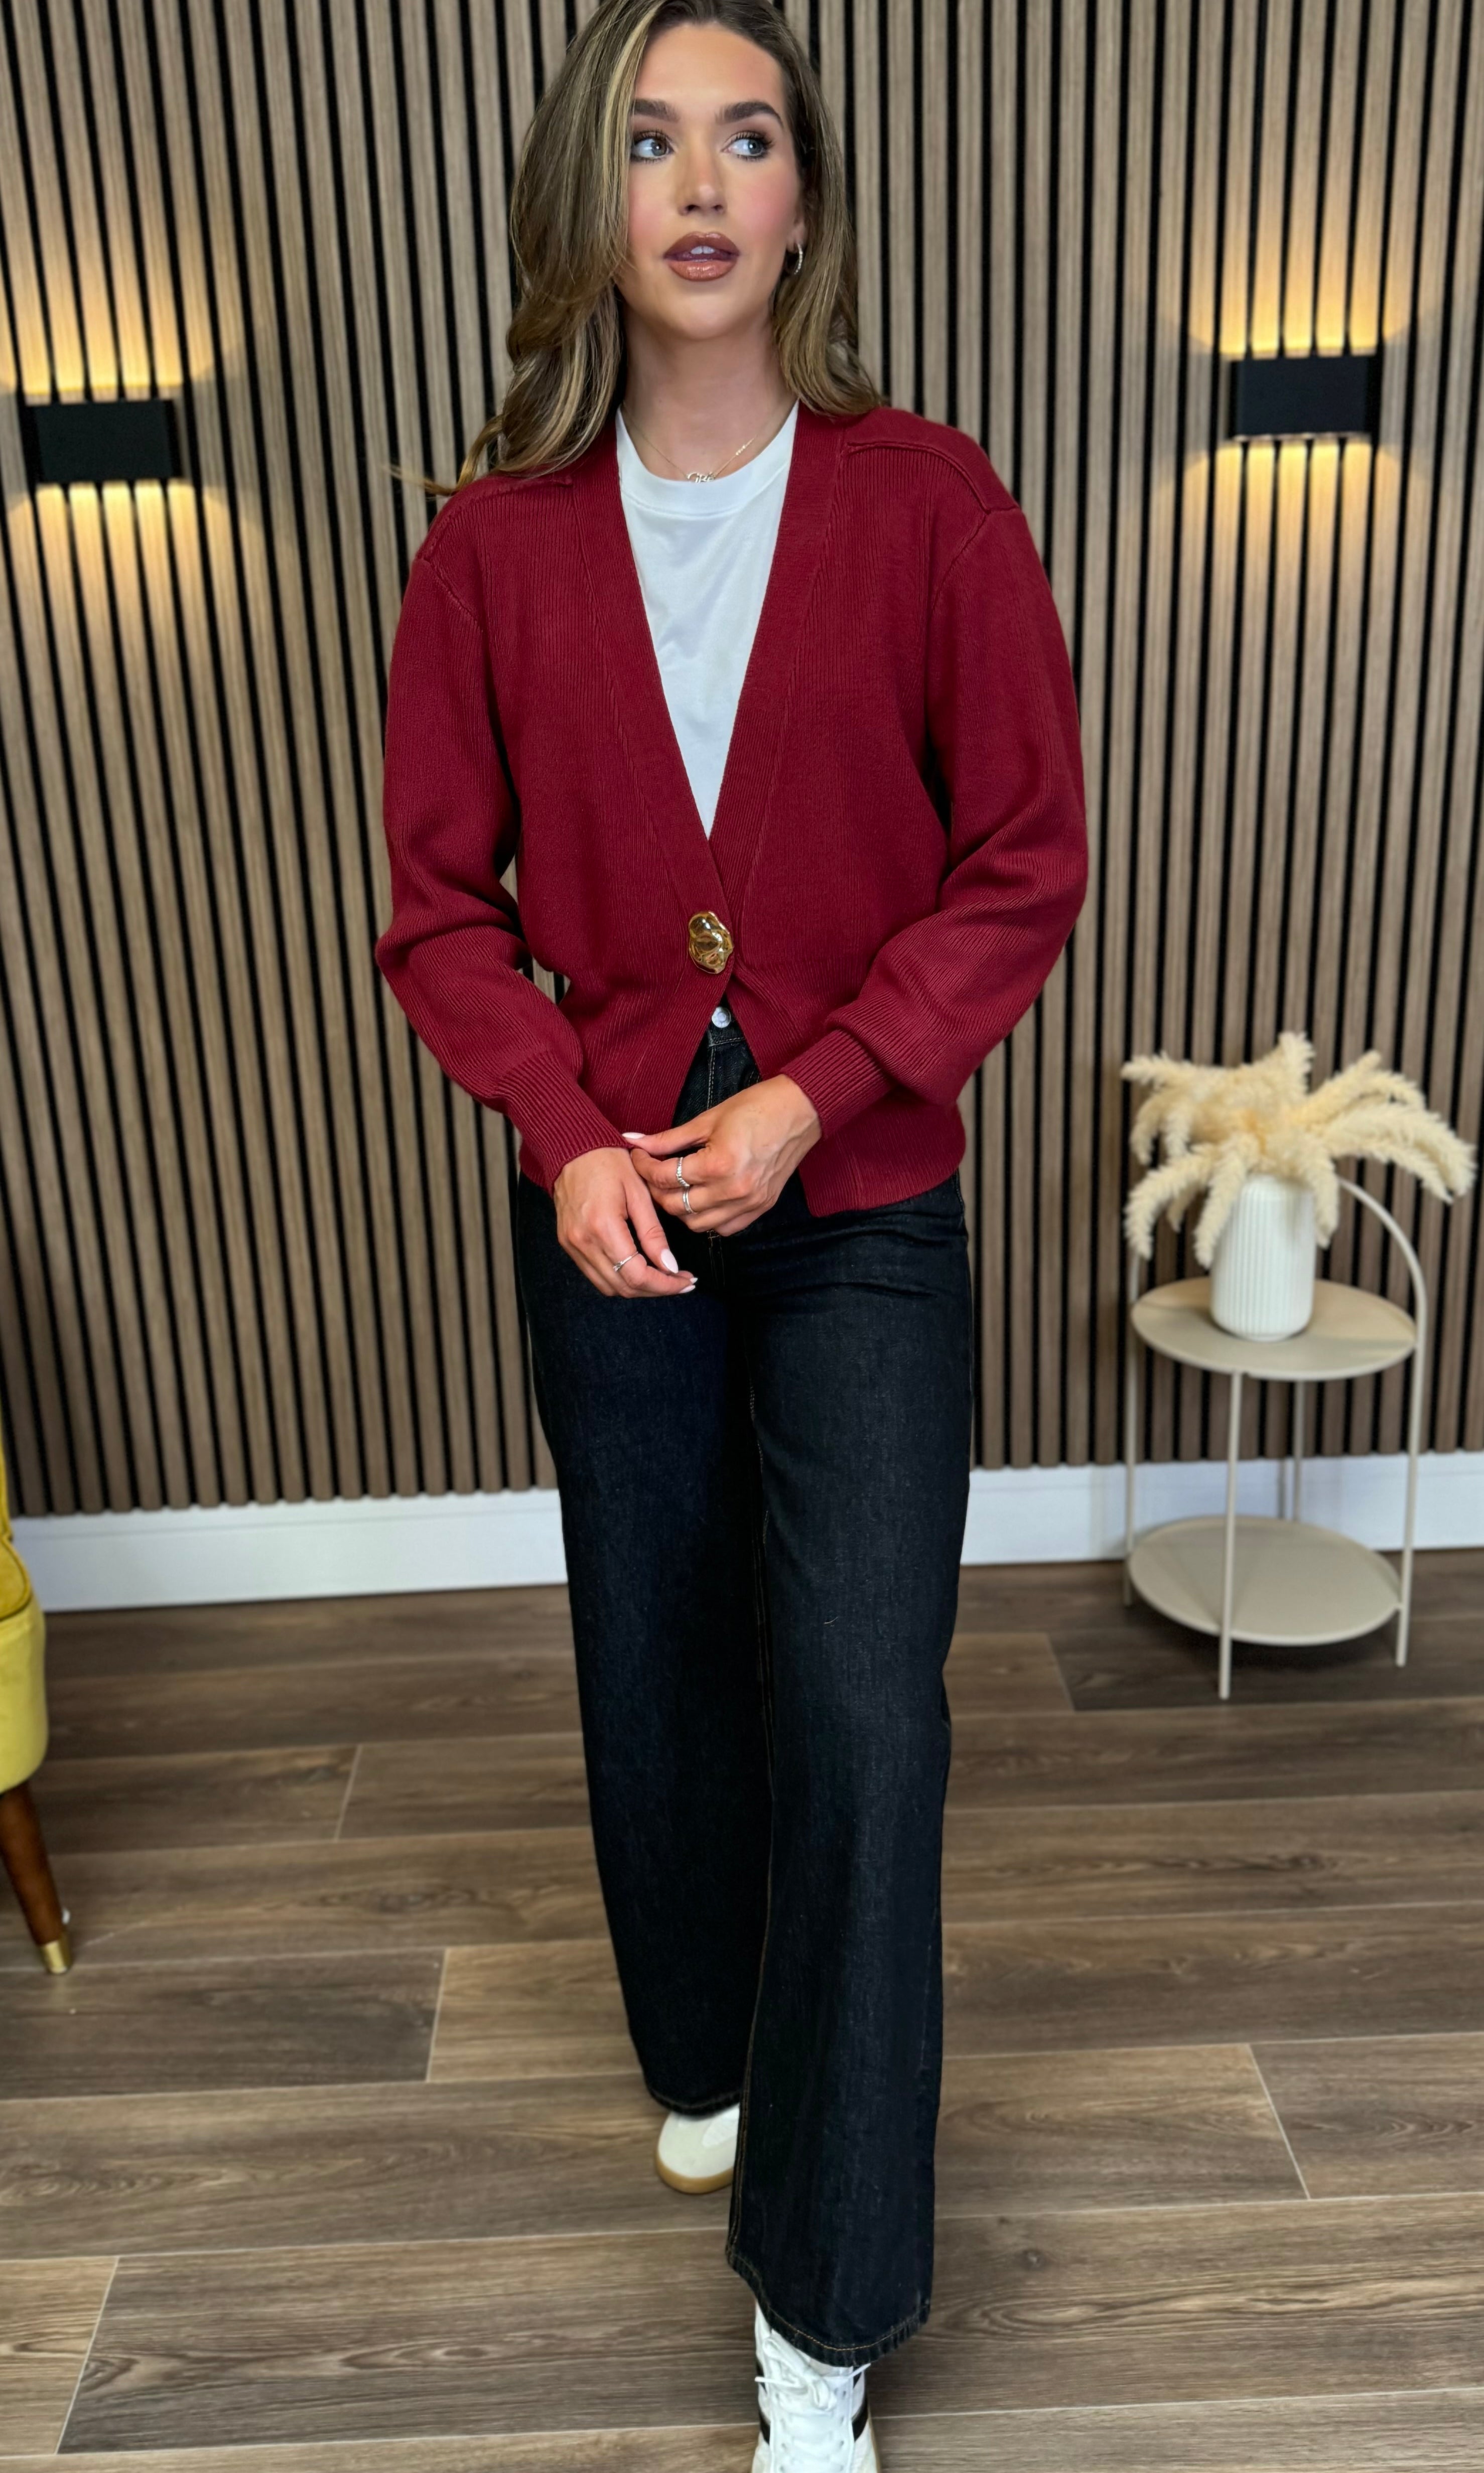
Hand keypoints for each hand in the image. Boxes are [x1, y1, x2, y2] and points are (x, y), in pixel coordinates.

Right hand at [551, 1148, 698, 1298]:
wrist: (572, 1148)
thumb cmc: (607, 1162)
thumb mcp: (639, 1192)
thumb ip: (653, 1233)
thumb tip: (670, 1266)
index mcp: (602, 1226)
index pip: (636, 1275)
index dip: (664, 1285)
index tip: (685, 1281)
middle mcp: (583, 1241)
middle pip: (623, 1287)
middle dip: (655, 1290)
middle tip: (680, 1282)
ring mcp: (571, 1245)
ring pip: (608, 1287)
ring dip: (637, 1288)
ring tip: (662, 1278)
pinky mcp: (567, 1244)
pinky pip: (595, 1275)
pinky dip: (618, 1279)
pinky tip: (638, 1269)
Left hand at [623, 1076, 821, 1235]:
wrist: (800, 1112)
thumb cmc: (757, 1107)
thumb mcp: (707, 1119)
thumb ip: (668, 1138)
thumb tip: (634, 1140)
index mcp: (718, 1164)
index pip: (666, 1177)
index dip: (644, 1166)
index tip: (639, 1156)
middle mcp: (734, 1190)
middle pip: (676, 1207)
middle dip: (656, 1190)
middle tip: (652, 1173)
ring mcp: (749, 1203)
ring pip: (697, 1224)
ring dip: (679, 1209)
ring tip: (675, 1187)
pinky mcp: (761, 1208)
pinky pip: (723, 1228)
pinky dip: (707, 1219)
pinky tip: (701, 1199)